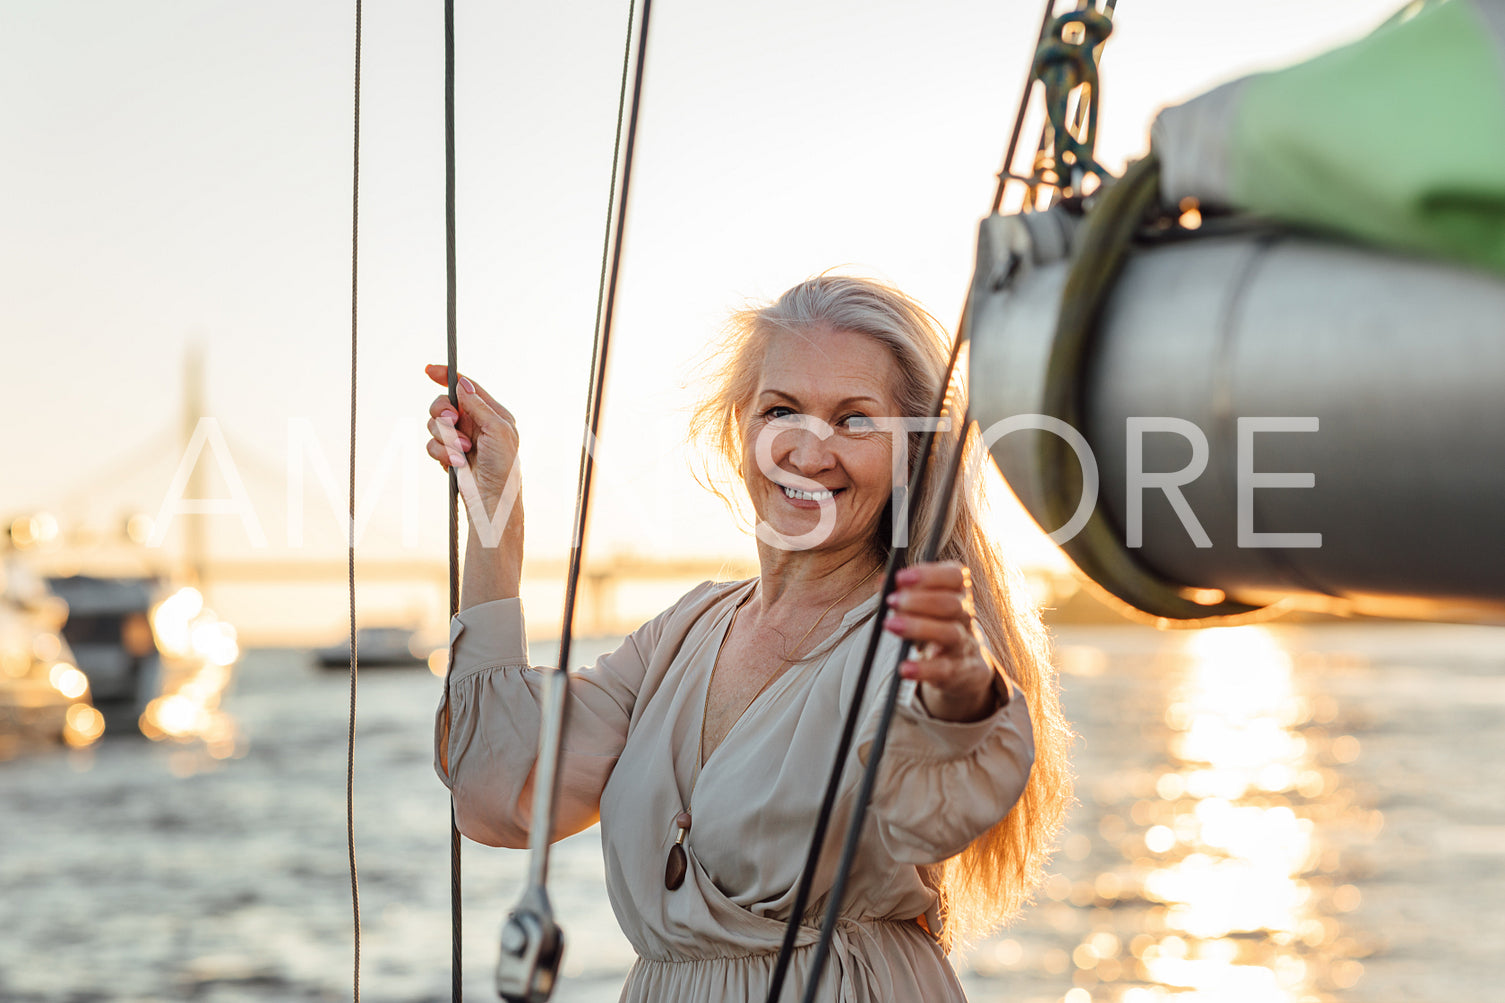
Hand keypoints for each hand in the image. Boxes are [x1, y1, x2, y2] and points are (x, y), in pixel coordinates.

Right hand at [424, 365, 522, 549]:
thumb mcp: (498, 431)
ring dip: (446, 438)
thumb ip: (479, 406)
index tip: (429, 370)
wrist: (492, 500)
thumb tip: (462, 384)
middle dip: (442, 413)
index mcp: (491, 413)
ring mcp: (460, 439)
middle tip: (451, 423)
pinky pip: (431, 445)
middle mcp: (474, 423)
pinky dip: (442, 453)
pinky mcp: (448, 455)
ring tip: (463, 452)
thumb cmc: (504, 466)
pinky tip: (456, 464)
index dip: (447, 376)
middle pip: (443, 404)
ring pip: (434, 425)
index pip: (466, 387)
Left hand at [883, 560, 999, 721]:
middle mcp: (965, 616)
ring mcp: (964, 644)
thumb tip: (883, 582)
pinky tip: (904, 668)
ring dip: (918, 627)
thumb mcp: (923, 604)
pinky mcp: (958, 671)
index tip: (900, 577)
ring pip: (949, 633)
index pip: (955, 576)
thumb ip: (903, 591)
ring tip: (890, 625)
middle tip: (891, 601)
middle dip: (919, 600)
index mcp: (959, 593)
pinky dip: (923, 669)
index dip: (929, 575)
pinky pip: (943, 669)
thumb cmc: (936, 623)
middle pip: (951, 603)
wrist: (964, 664)